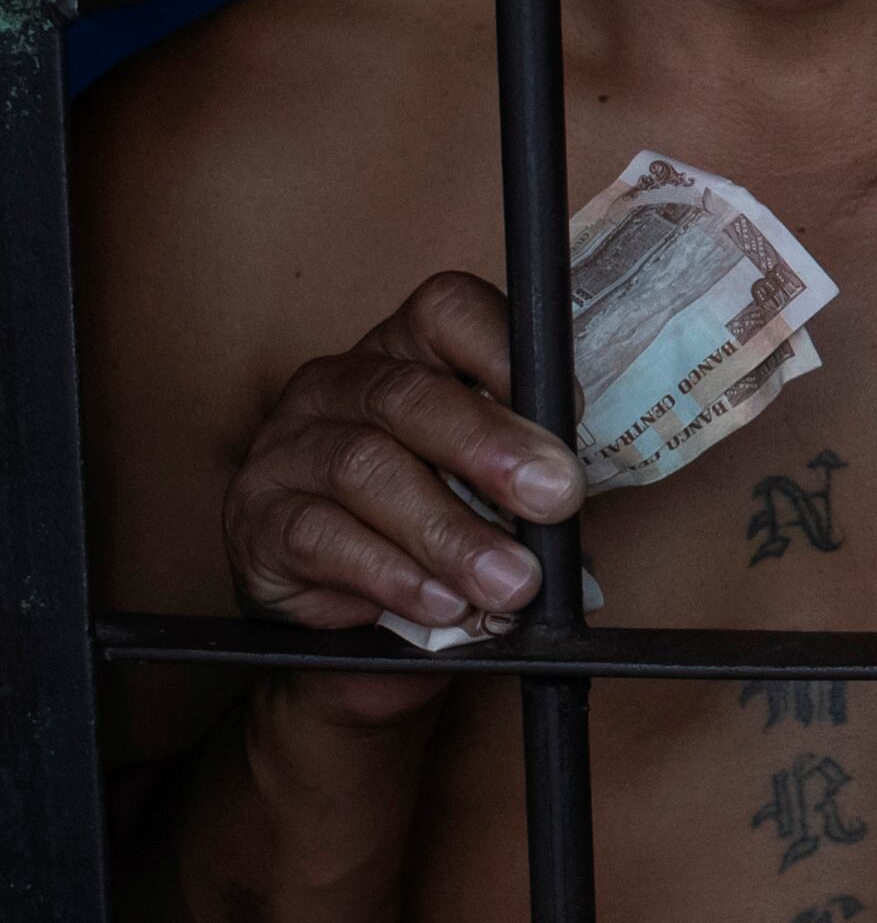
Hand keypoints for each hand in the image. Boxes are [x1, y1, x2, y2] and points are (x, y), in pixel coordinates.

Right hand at [221, 272, 573, 688]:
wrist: (341, 611)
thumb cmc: (436, 523)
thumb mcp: (492, 486)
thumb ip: (530, 471)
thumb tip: (574, 493)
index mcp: (406, 352)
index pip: (448, 311)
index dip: (507, 352)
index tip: (570, 411)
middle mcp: (338, 385)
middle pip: (410, 395)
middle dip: (492, 449)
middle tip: (554, 500)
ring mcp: (288, 447)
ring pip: (366, 468)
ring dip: (450, 532)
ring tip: (508, 581)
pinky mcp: (256, 518)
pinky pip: (321, 537)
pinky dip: (394, 574)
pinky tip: (442, 601)